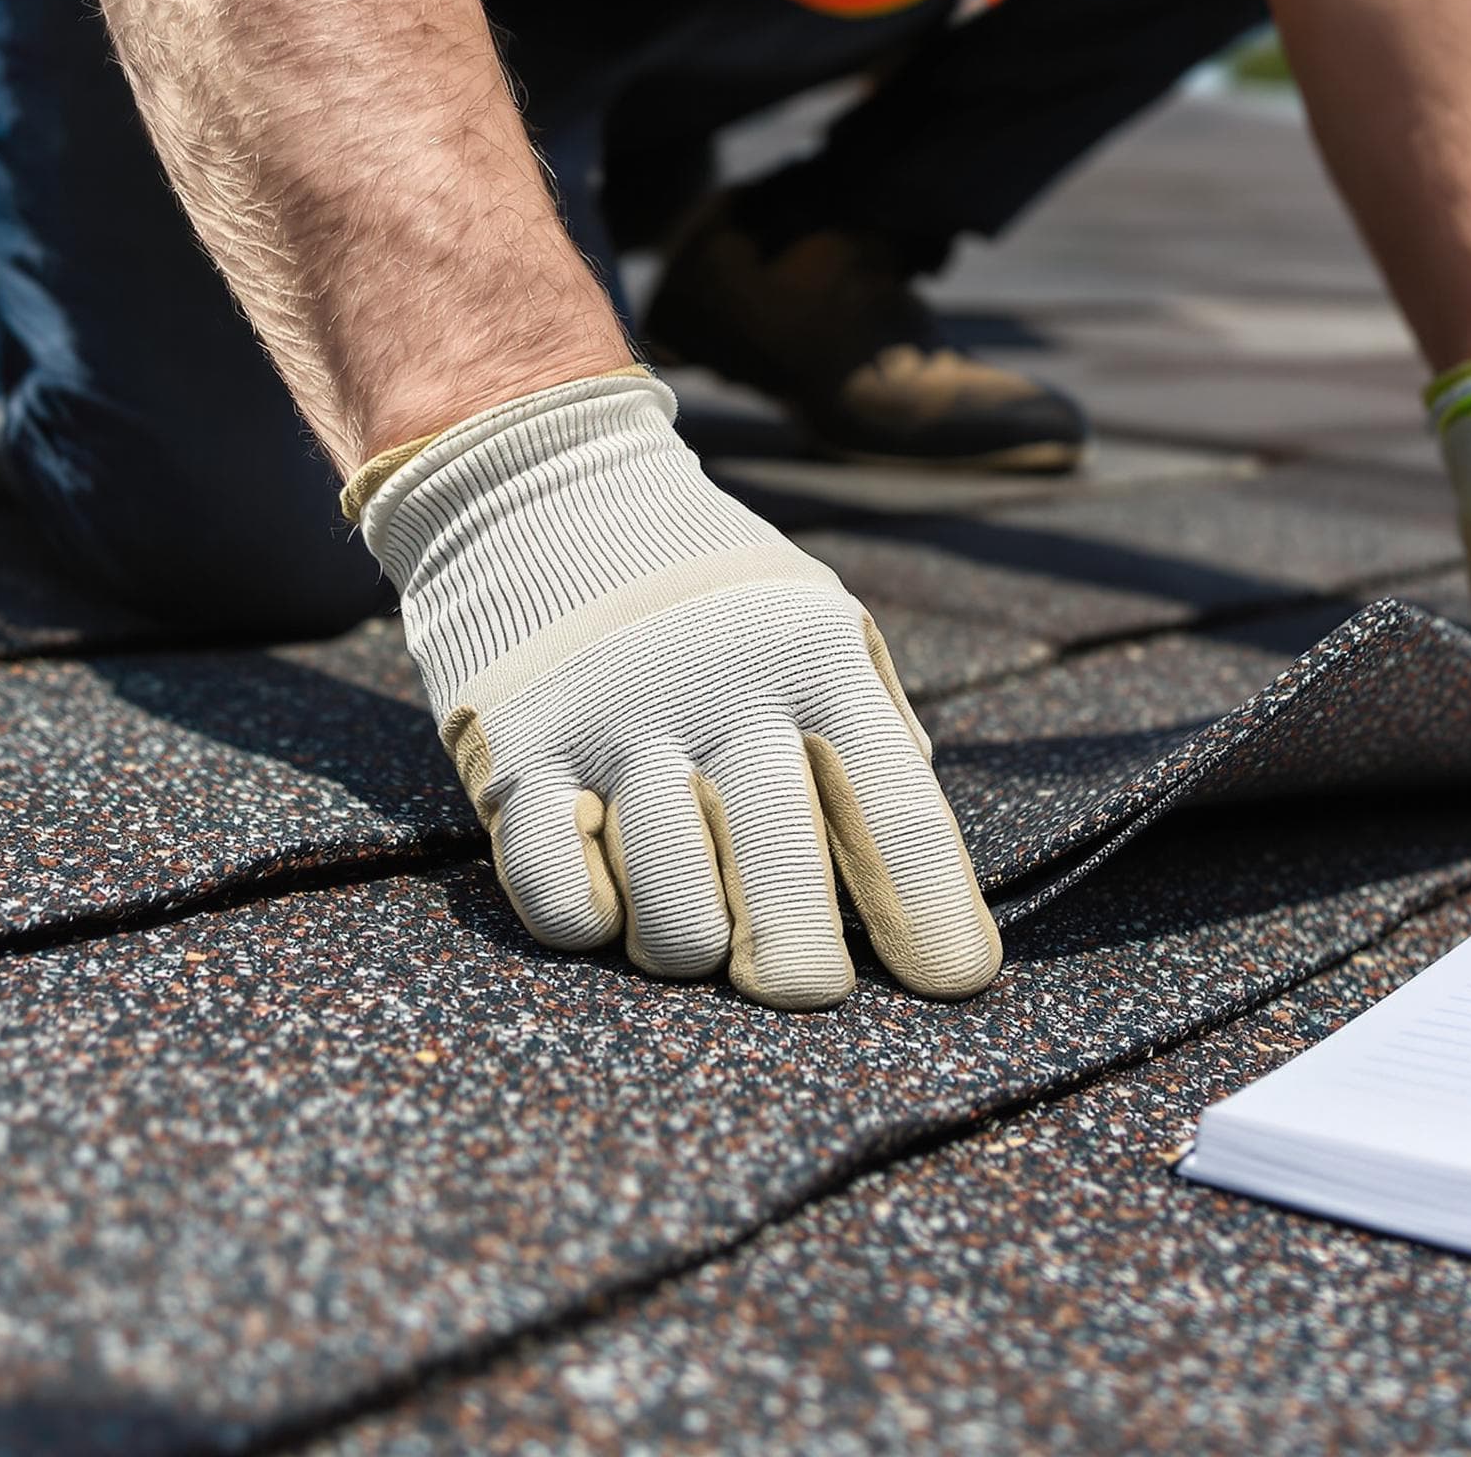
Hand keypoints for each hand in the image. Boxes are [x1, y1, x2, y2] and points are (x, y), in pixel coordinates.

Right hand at [351, 370, 997, 1008]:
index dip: (937, 921)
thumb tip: (923, 871)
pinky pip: (562, 907)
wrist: (537, 486)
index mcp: (815, 667)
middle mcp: (720, 701)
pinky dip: (592, 923)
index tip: (955, 983)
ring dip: (691, 950)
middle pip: (788, 904)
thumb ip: (874, 734)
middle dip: (806, 976)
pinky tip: (609, 883)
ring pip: (676, 929)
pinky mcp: (515, 760)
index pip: (898, 822)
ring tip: (697, 915)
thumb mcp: (819, 621)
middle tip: (801, 976)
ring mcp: (611, 732)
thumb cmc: (708, 590)